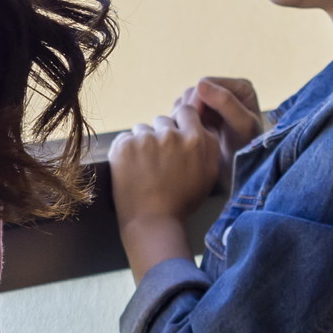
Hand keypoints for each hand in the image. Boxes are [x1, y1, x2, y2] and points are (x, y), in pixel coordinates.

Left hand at [108, 101, 227, 274]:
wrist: (152, 221)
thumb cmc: (182, 200)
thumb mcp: (208, 173)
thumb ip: (208, 145)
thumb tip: (201, 122)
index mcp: (195, 140)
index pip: (186, 111)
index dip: (180, 123)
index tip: (175, 138)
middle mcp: (171, 135)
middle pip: (163, 120)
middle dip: (161, 135)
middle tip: (159, 159)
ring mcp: (146, 139)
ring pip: (143, 129)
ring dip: (143, 142)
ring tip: (145, 167)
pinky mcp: (124, 145)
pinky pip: (126, 137)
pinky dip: (127, 150)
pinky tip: (132, 168)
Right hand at [185, 77, 261, 150]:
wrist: (239, 170)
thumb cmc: (246, 149)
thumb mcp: (242, 125)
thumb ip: (226, 102)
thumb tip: (200, 84)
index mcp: (241, 87)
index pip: (206, 83)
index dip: (197, 100)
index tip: (196, 122)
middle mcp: (227, 90)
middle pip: (194, 91)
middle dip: (190, 109)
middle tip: (193, 131)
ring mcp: (213, 102)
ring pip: (186, 100)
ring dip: (184, 116)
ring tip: (192, 134)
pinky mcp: (202, 113)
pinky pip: (182, 111)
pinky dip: (182, 121)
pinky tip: (190, 135)